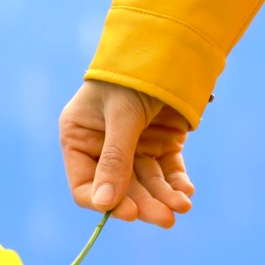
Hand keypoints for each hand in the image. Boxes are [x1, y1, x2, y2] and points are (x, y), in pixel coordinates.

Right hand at [58, 80, 195, 227]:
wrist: (168, 45)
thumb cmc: (131, 75)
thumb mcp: (121, 116)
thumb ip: (115, 158)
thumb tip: (105, 204)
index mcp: (79, 138)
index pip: (85, 184)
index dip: (105, 201)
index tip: (129, 212)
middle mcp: (103, 148)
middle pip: (121, 189)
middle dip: (144, 204)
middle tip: (166, 218)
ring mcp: (133, 147)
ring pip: (147, 184)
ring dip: (164, 197)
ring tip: (182, 206)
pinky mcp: (160, 144)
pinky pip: (167, 171)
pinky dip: (176, 183)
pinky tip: (185, 192)